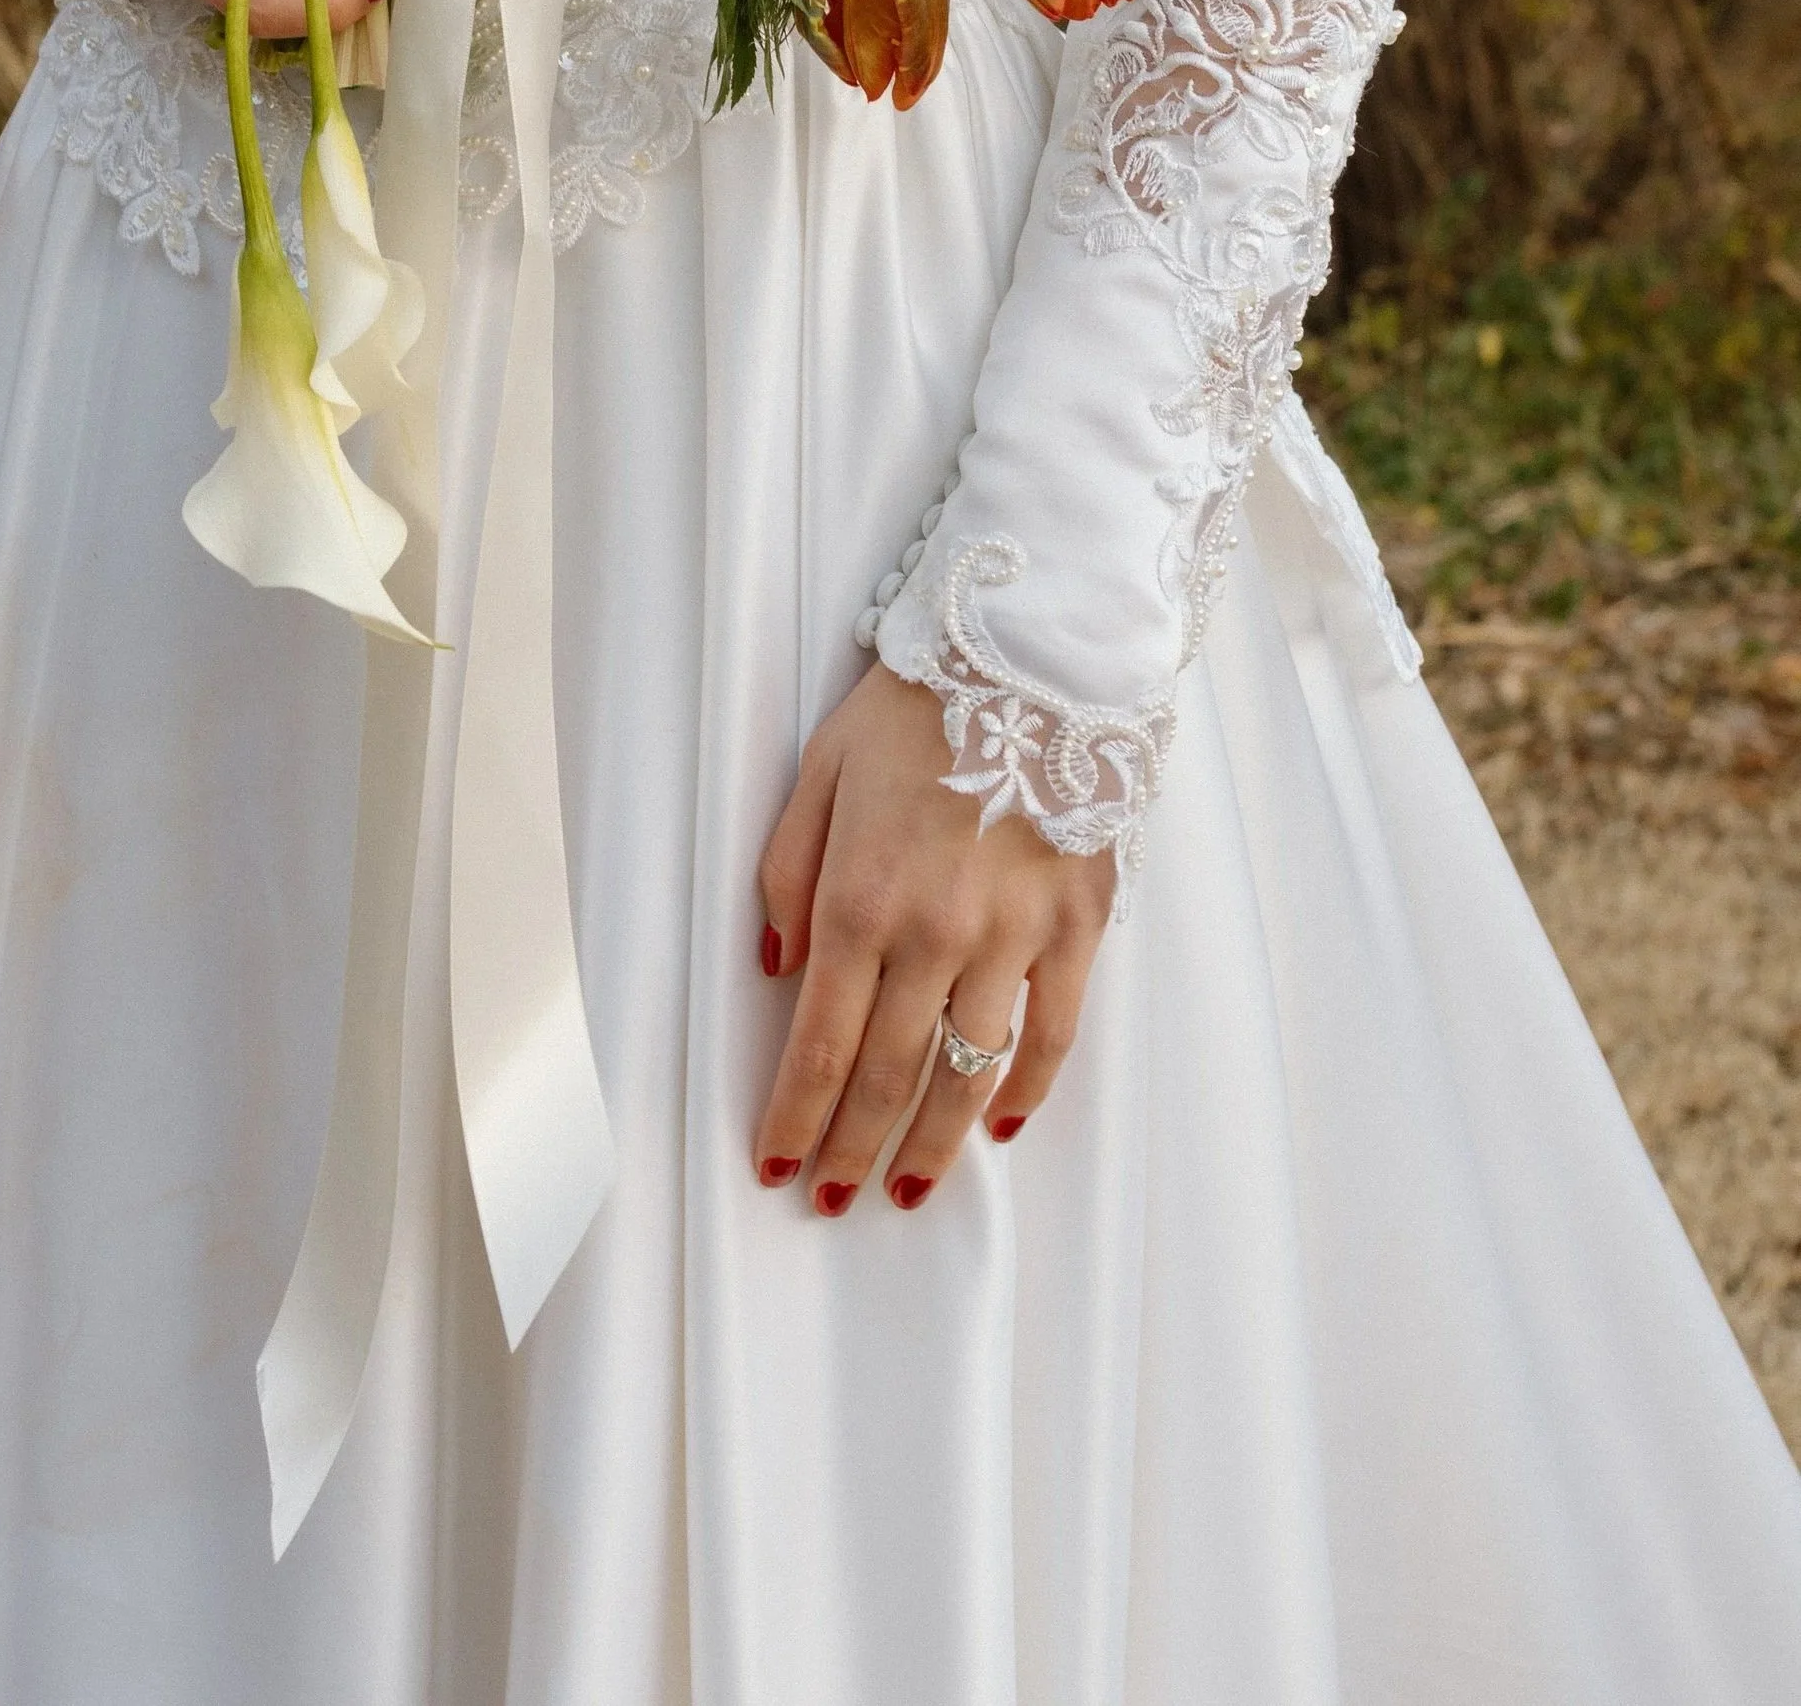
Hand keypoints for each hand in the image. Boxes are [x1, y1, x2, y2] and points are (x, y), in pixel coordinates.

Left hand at [754, 663, 1112, 1213]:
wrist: (1031, 654)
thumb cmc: (911, 710)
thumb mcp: (818, 774)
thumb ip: (785, 875)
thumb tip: (774, 972)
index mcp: (859, 897)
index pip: (820, 1042)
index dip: (796, 1115)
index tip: (776, 1166)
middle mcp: (936, 933)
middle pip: (890, 1074)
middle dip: (854, 1148)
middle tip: (832, 1198)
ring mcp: (1015, 934)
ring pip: (968, 1072)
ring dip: (935, 1143)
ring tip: (909, 1190)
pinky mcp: (1078, 924)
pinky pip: (1052, 1032)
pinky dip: (1024, 1089)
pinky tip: (998, 1125)